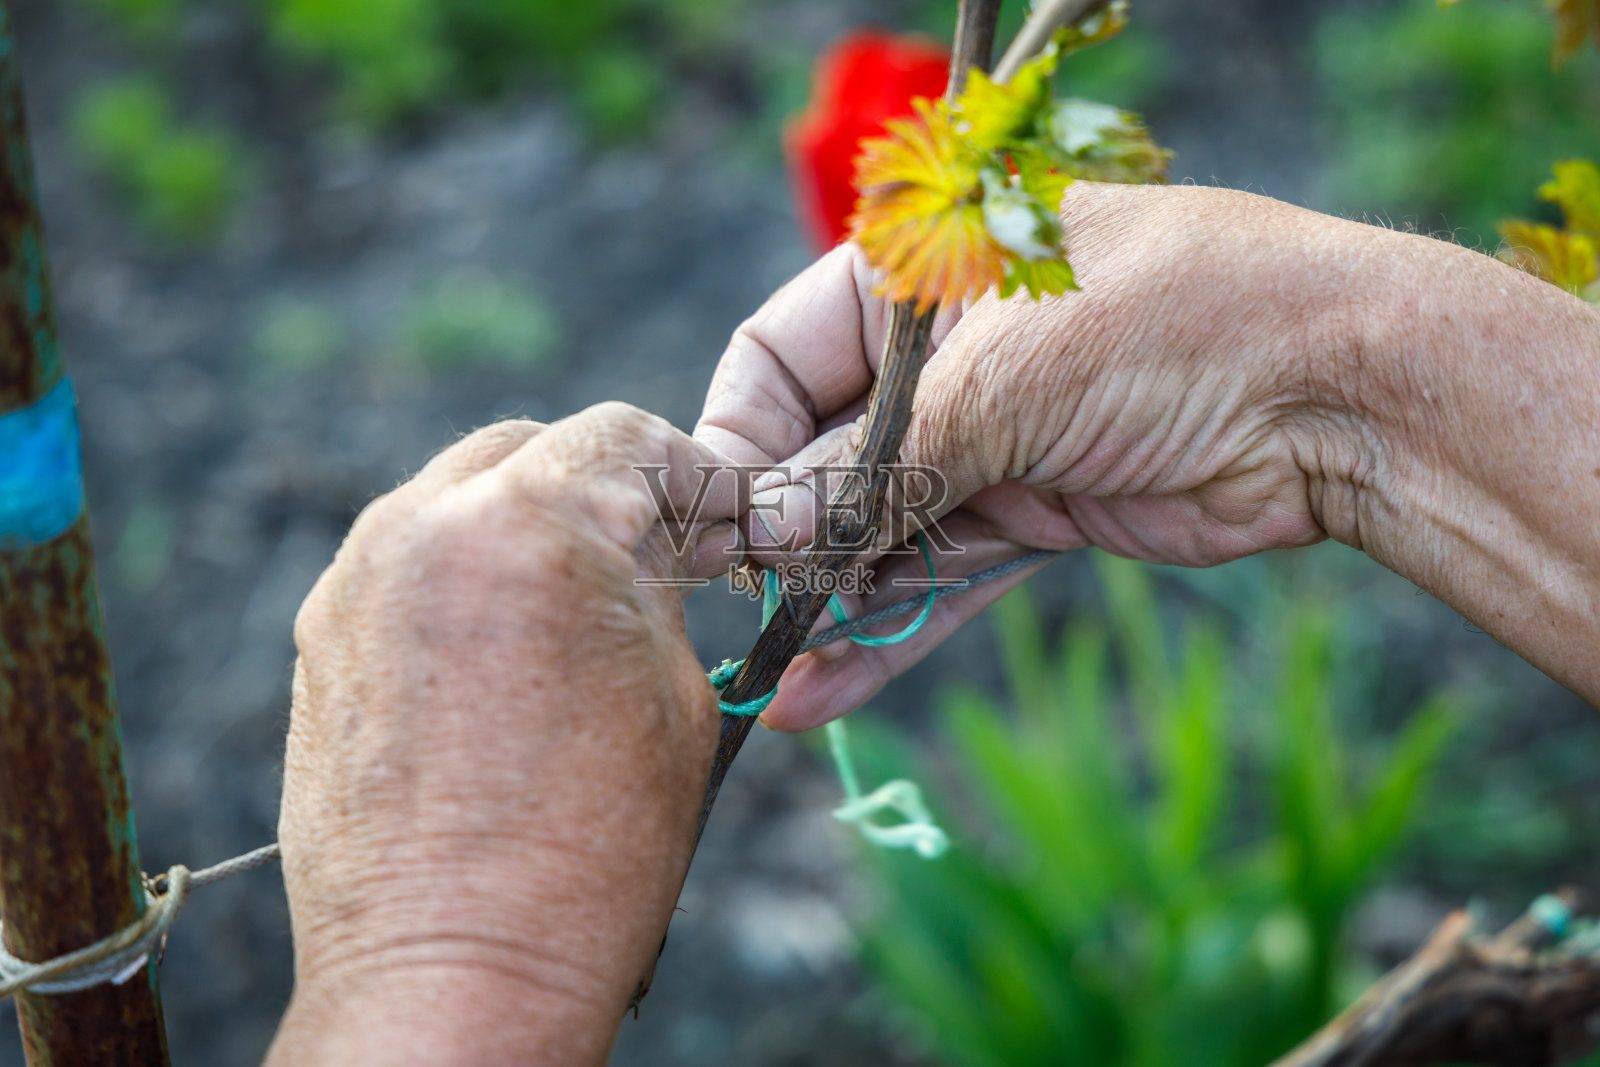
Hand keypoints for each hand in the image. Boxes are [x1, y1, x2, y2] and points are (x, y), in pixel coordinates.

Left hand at [268, 404, 746, 1065]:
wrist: (455, 967)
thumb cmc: (591, 850)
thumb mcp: (675, 690)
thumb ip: (657, 582)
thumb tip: (660, 541)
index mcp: (533, 524)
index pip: (623, 434)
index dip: (689, 473)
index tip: (716, 522)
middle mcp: (428, 525)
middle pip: (533, 450)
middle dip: (602, 490)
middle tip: (654, 556)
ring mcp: (360, 576)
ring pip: (461, 498)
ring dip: (528, 527)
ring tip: (577, 605)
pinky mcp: (322, 633)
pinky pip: (409, 562)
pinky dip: (465, 575)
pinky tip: (505, 649)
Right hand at [698, 181, 1599, 727]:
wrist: (1337, 391)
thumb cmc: (1167, 325)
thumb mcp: (999, 381)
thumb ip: (872, 467)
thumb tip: (757, 532)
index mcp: (917, 275)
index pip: (781, 354)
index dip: (740, 437)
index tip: (716, 522)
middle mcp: (945, 358)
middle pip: (824, 452)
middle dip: (784, 536)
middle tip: (743, 616)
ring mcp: (991, 438)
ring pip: (879, 528)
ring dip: (830, 601)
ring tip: (769, 675)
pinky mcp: (1034, 513)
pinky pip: (940, 577)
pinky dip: (890, 629)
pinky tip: (826, 692)